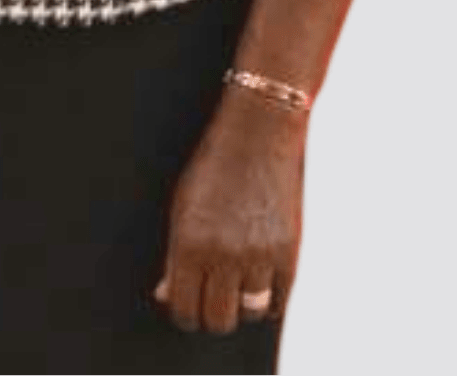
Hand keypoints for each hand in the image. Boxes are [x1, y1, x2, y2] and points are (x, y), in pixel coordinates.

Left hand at [156, 88, 304, 333]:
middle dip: (211, 314)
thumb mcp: (182, 207)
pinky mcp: (289, 254)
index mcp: (189, 242)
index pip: (184, 308)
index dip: (184, 314)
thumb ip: (174, 256)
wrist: (257, 136)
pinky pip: (278, 302)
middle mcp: (224, 255)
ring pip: (248, 313)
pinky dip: (268, 300)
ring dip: (240, 306)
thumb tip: (166, 296)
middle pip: (217, 320)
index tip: (186, 307)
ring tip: (234, 287)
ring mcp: (259, 257)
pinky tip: (257, 283)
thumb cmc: (213, 168)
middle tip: (209, 300)